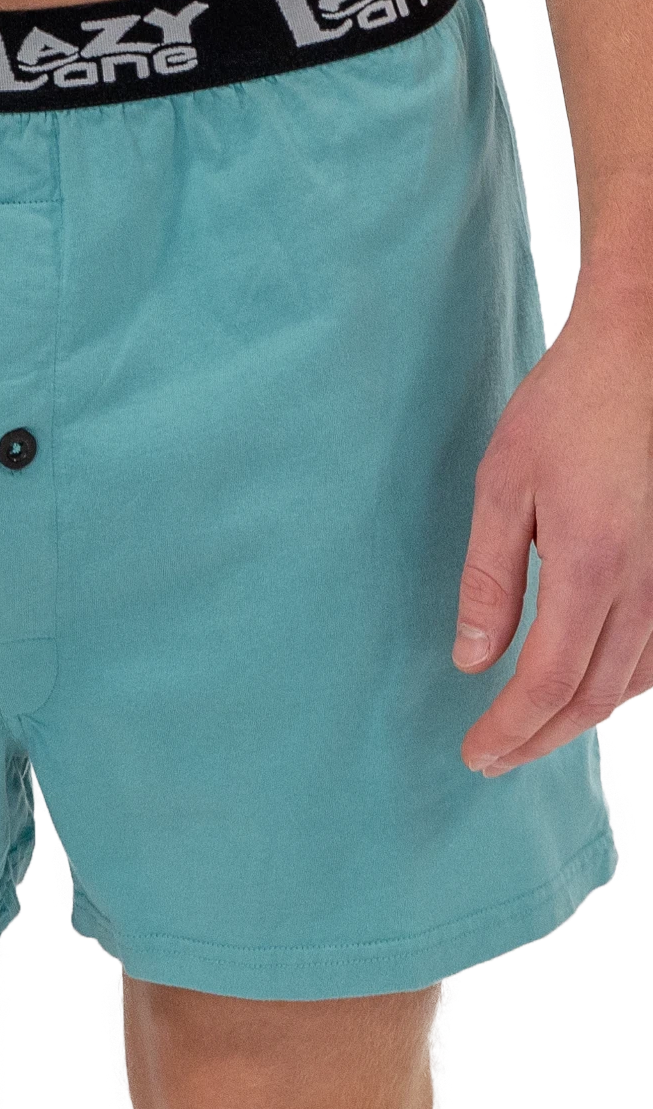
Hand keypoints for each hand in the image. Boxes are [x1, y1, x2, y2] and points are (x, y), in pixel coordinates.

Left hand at [452, 287, 652, 775]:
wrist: (650, 349)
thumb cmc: (570, 406)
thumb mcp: (504, 484)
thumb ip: (490, 579)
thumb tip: (473, 659)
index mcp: (591, 567)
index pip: (548, 683)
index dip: (511, 730)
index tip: (476, 755)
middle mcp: (649, 584)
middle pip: (594, 696)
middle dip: (539, 738)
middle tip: (494, 758)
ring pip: (635, 680)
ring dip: (582, 716)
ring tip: (533, 729)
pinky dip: (624, 682)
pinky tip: (595, 684)